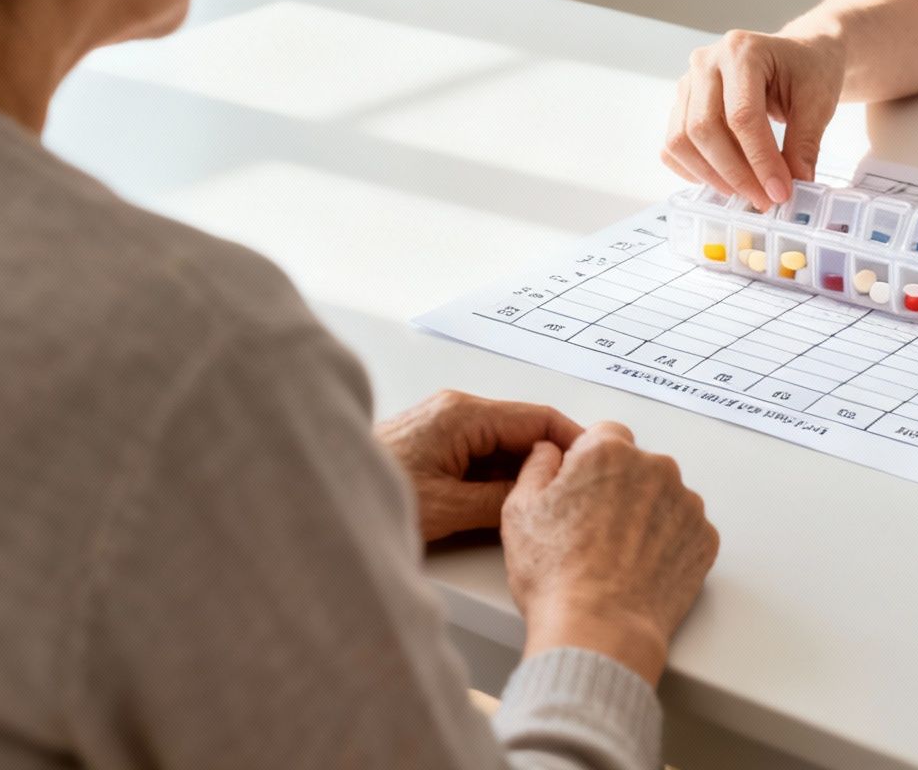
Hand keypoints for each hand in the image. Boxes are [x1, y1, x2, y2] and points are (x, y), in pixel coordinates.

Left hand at [375, 390, 583, 543]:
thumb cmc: (371, 491)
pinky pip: (481, 454)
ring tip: (546, 502)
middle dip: (550, 460)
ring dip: (524, 471)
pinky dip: (499, 476)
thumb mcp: (449, 507)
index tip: (597, 462)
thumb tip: (539, 496)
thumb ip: (501, 499)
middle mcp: (456, 410)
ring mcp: (444, 425)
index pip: (537, 418)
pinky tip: (508, 503)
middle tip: (577, 490)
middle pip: (523, 431)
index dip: (573, 440)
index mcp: (463, 414)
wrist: (320, 496)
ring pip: (503, 445)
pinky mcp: (434, 442)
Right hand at [501, 422, 719, 685]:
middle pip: (636, 466)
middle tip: (592, 530)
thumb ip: (536, 467)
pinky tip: (641, 569)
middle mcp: (655, 468)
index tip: (580, 491)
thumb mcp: (519, 510)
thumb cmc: (556, 573)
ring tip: (617, 556)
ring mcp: (686, 504)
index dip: (588, 464)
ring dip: (646, 515)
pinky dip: (667, 544)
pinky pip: (684, 530)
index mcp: (608, 452)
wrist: (599, 630)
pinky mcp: (704, 539)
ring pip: (663, 498)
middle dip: (619, 488)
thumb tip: (548, 453)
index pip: (604, 436)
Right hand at [663, 29, 845, 209]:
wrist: (797, 55)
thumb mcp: (818, 101)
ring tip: (745, 193)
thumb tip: (795, 184)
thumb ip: (804, 143)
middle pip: (704, 128)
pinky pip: (672, 145)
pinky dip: (692, 169)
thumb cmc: (808, 70)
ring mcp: (688, 82)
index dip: (760, 160)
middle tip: (763, 199)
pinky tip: (722, 181)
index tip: (779, 192)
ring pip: (682, 139)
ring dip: (711, 175)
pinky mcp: (682, 103)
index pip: (742, 116)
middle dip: (735, 173)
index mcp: (742, 51)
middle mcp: (706, 62)